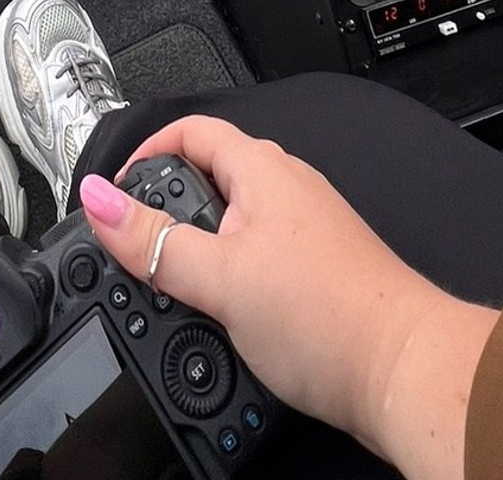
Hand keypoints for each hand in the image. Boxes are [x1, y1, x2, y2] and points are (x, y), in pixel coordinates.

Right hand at [78, 116, 496, 479]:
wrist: (404, 373)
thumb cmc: (329, 317)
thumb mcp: (219, 277)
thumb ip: (153, 241)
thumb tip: (98, 200)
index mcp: (264, 170)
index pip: (193, 130)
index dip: (147, 151)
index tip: (117, 192)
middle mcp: (290, 188)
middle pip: (211, 174)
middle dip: (170, 206)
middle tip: (140, 247)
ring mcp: (308, 229)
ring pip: (235, 219)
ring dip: (200, 246)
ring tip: (178, 287)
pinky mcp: (319, 270)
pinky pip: (258, 254)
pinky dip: (230, 275)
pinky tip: (224, 314)